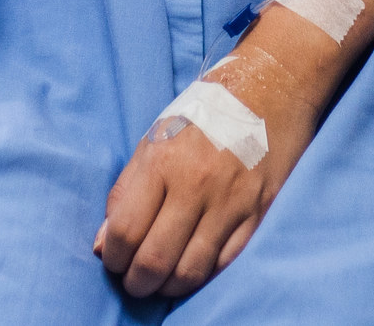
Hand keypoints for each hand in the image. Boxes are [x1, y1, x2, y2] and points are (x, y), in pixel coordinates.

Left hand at [93, 42, 322, 299]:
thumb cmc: (204, 113)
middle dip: (137, 282)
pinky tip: (190, 270)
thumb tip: (104, 244)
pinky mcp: (258, 213)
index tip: (114, 260)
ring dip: (168, 288)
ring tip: (160, 283)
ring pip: (191, 271)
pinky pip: (225, 263)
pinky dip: (202, 276)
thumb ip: (126, 190)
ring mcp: (231, 201)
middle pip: (155, 259)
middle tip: (134, 282)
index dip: (113, 257)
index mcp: (162, 161)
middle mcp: (196, 184)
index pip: (125, 231)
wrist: (270, 87)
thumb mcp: (154, 137)